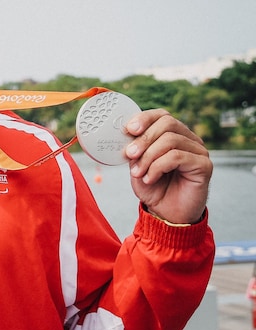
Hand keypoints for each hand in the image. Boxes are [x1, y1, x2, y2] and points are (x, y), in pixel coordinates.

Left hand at [124, 109, 212, 223]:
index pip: (162, 115)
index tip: (128, 129)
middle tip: (130, 155)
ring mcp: (198, 151)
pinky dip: (158, 167)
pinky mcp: (204, 165)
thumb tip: (125, 133)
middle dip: (144, 139)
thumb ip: (134, 148)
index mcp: (173, 135)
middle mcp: (188, 139)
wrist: (166, 213)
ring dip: (148, 157)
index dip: (144, 118)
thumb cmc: (153, 188)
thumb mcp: (137, 165)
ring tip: (139, 173)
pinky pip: (177, 156)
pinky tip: (150, 178)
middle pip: (167, 123)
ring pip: (170, 140)